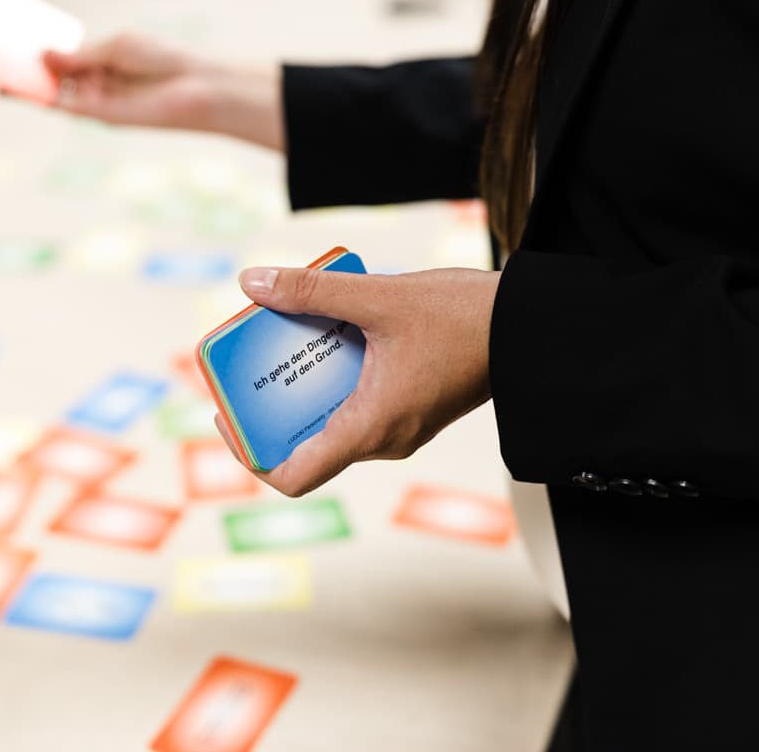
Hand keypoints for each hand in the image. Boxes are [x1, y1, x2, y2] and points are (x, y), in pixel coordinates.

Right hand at [41, 33, 284, 148]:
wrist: (196, 86)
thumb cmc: (165, 60)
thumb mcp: (116, 48)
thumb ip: (79, 56)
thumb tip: (42, 54)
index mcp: (104, 61)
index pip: (64, 57)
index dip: (39, 50)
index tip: (11, 37)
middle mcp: (98, 84)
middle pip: (53, 76)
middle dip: (25, 67)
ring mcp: (97, 101)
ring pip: (53, 94)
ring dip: (25, 84)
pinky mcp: (101, 116)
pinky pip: (64, 106)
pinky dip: (40, 97)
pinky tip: (19, 87)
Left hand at [225, 264, 500, 496]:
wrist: (529, 326)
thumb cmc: (461, 318)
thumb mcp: (377, 298)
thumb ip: (311, 292)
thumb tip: (252, 282)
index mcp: (370, 430)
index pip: (293, 476)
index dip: (249, 452)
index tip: (229, 411)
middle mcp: (383, 440)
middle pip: (307, 443)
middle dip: (274, 401)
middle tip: (256, 357)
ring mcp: (400, 427)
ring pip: (333, 419)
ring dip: (306, 383)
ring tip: (292, 332)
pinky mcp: (413, 408)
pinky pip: (359, 403)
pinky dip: (336, 375)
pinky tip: (335, 329)